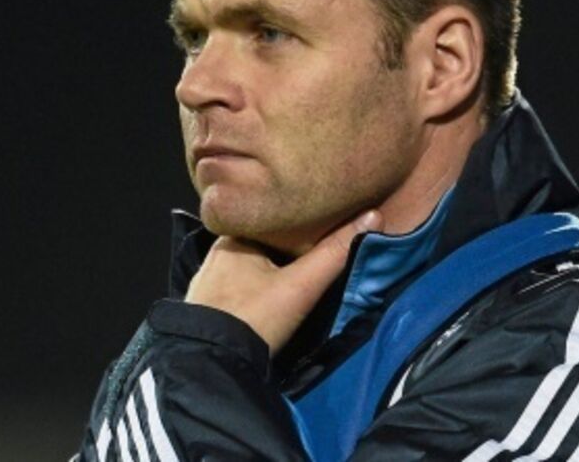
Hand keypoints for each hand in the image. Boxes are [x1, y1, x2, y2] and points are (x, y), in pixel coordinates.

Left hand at [185, 210, 382, 354]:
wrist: (211, 365)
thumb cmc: (255, 316)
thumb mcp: (301, 285)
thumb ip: (335, 252)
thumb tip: (373, 214)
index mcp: (233, 237)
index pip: (271, 219)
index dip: (296, 221)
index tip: (319, 223)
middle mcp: (215, 254)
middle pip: (260, 245)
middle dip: (282, 249)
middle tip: (312, 250)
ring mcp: (206, 283)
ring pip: (247, 268)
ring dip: (267, 272)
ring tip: (294, 274)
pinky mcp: (205, 308)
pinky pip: (236, 290)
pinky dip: (253, 291)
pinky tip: (267, 299)